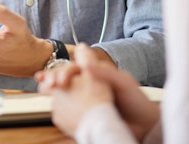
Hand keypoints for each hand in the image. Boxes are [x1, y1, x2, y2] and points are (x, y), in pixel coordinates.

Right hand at [38, 44, 159, 140]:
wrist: (146, 128)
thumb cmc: (138, 102)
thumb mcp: (123, 83)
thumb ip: (104, 72)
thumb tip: (85, 61)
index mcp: (98, 74)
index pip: (76, 67)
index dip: (65, 70)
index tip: (58, 79)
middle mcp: (91, 84)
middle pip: (67, 77)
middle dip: (53, 77)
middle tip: (45, 83)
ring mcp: (88, 99)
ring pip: (66, 91)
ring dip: (53, 89)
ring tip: (43, 89)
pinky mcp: (87, 113)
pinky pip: (70, 107)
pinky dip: (59, 105)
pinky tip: (53, 106)